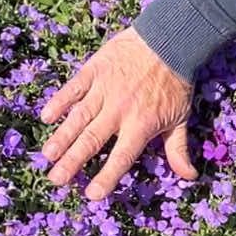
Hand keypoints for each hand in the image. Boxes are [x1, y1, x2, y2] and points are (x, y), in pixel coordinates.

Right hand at [37, 26, 197, 201]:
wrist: (170, 40)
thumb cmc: (176, 83)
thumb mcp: (181, 117)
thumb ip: (178, 149)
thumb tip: (189, 176)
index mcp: (142, 124)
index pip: (122, 156)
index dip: (107, 176)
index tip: (91, 195)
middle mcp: (121, 110)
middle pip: (93, 140)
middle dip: (73, 162)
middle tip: (55, 180)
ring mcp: (105, 89)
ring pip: (79, 117)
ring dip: (62, 137)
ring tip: (48, 155)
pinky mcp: (95, 70)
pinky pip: (74, 88)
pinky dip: (60, 101)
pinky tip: (46, 117)